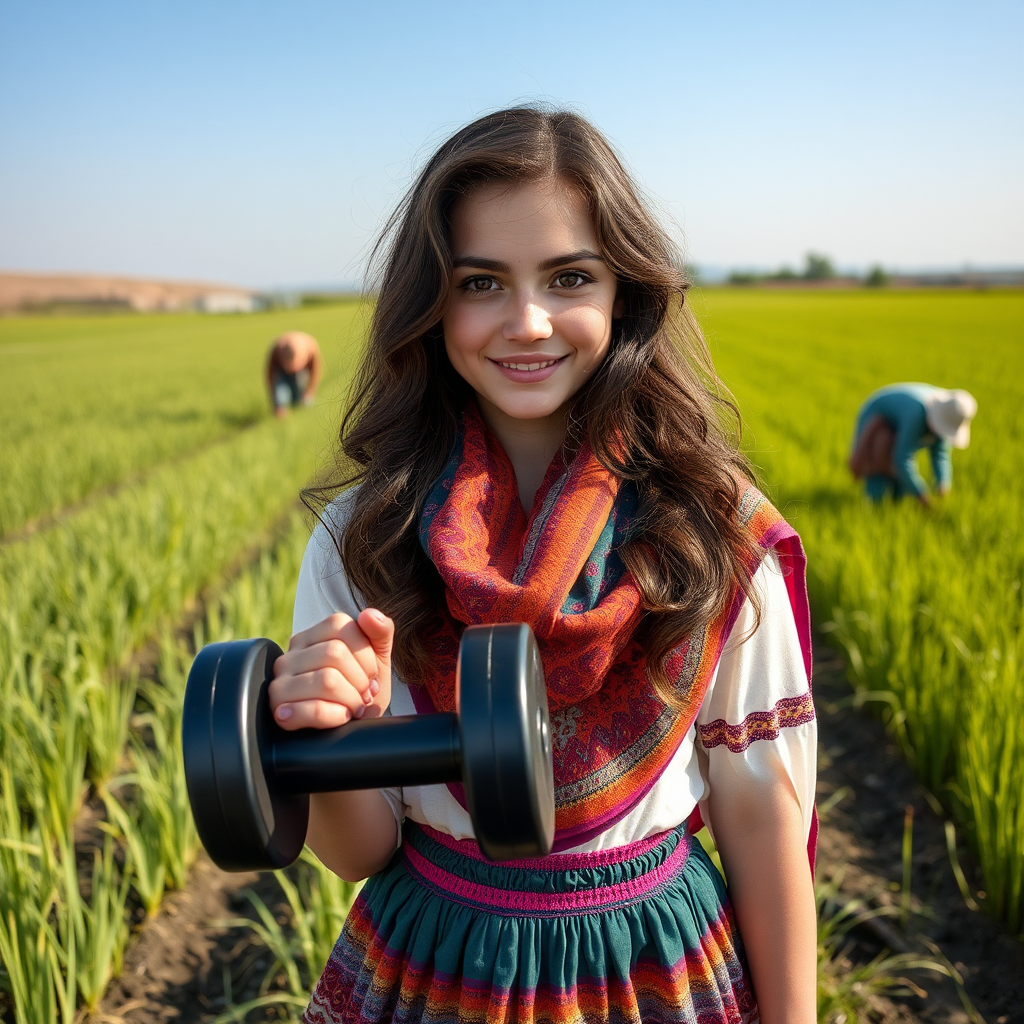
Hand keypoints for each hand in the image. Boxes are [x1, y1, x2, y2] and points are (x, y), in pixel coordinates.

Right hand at [268, 609, 393, 729]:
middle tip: (364, 695)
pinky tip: (340, 718)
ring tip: (353, 707)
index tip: (371, 675)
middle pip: (334, 653)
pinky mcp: (279, 711)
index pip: (340, 626)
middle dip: (360, 680)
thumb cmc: (360, 688)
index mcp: (313, 636)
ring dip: (351, 700)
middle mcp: (291, 655)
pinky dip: (336, 716)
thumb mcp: (378, 658)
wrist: (350, 729)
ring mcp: (281, 682)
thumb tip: (370, 614)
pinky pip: (313, 709)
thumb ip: (380, 631)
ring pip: (326, 680)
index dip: (365, 653)